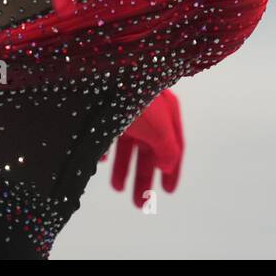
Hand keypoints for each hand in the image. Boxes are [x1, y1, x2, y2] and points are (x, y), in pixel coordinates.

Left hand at [99, 89, 183, 208]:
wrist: (105, 71)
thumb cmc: (136, 96)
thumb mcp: (159, 127)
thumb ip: (167, 149)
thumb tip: (167, 165)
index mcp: (166, 114)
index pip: (173, 147)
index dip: (172, 171)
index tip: (168, 192)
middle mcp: (149, 112)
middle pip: (148, 150)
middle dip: (144, 177)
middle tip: (139, 203)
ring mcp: (125, 110)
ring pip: (126, 145)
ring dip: (123, 168)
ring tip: (118, 189)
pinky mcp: (104, 109)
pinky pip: (106, 135)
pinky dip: (105, 150)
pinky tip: (101, 163)